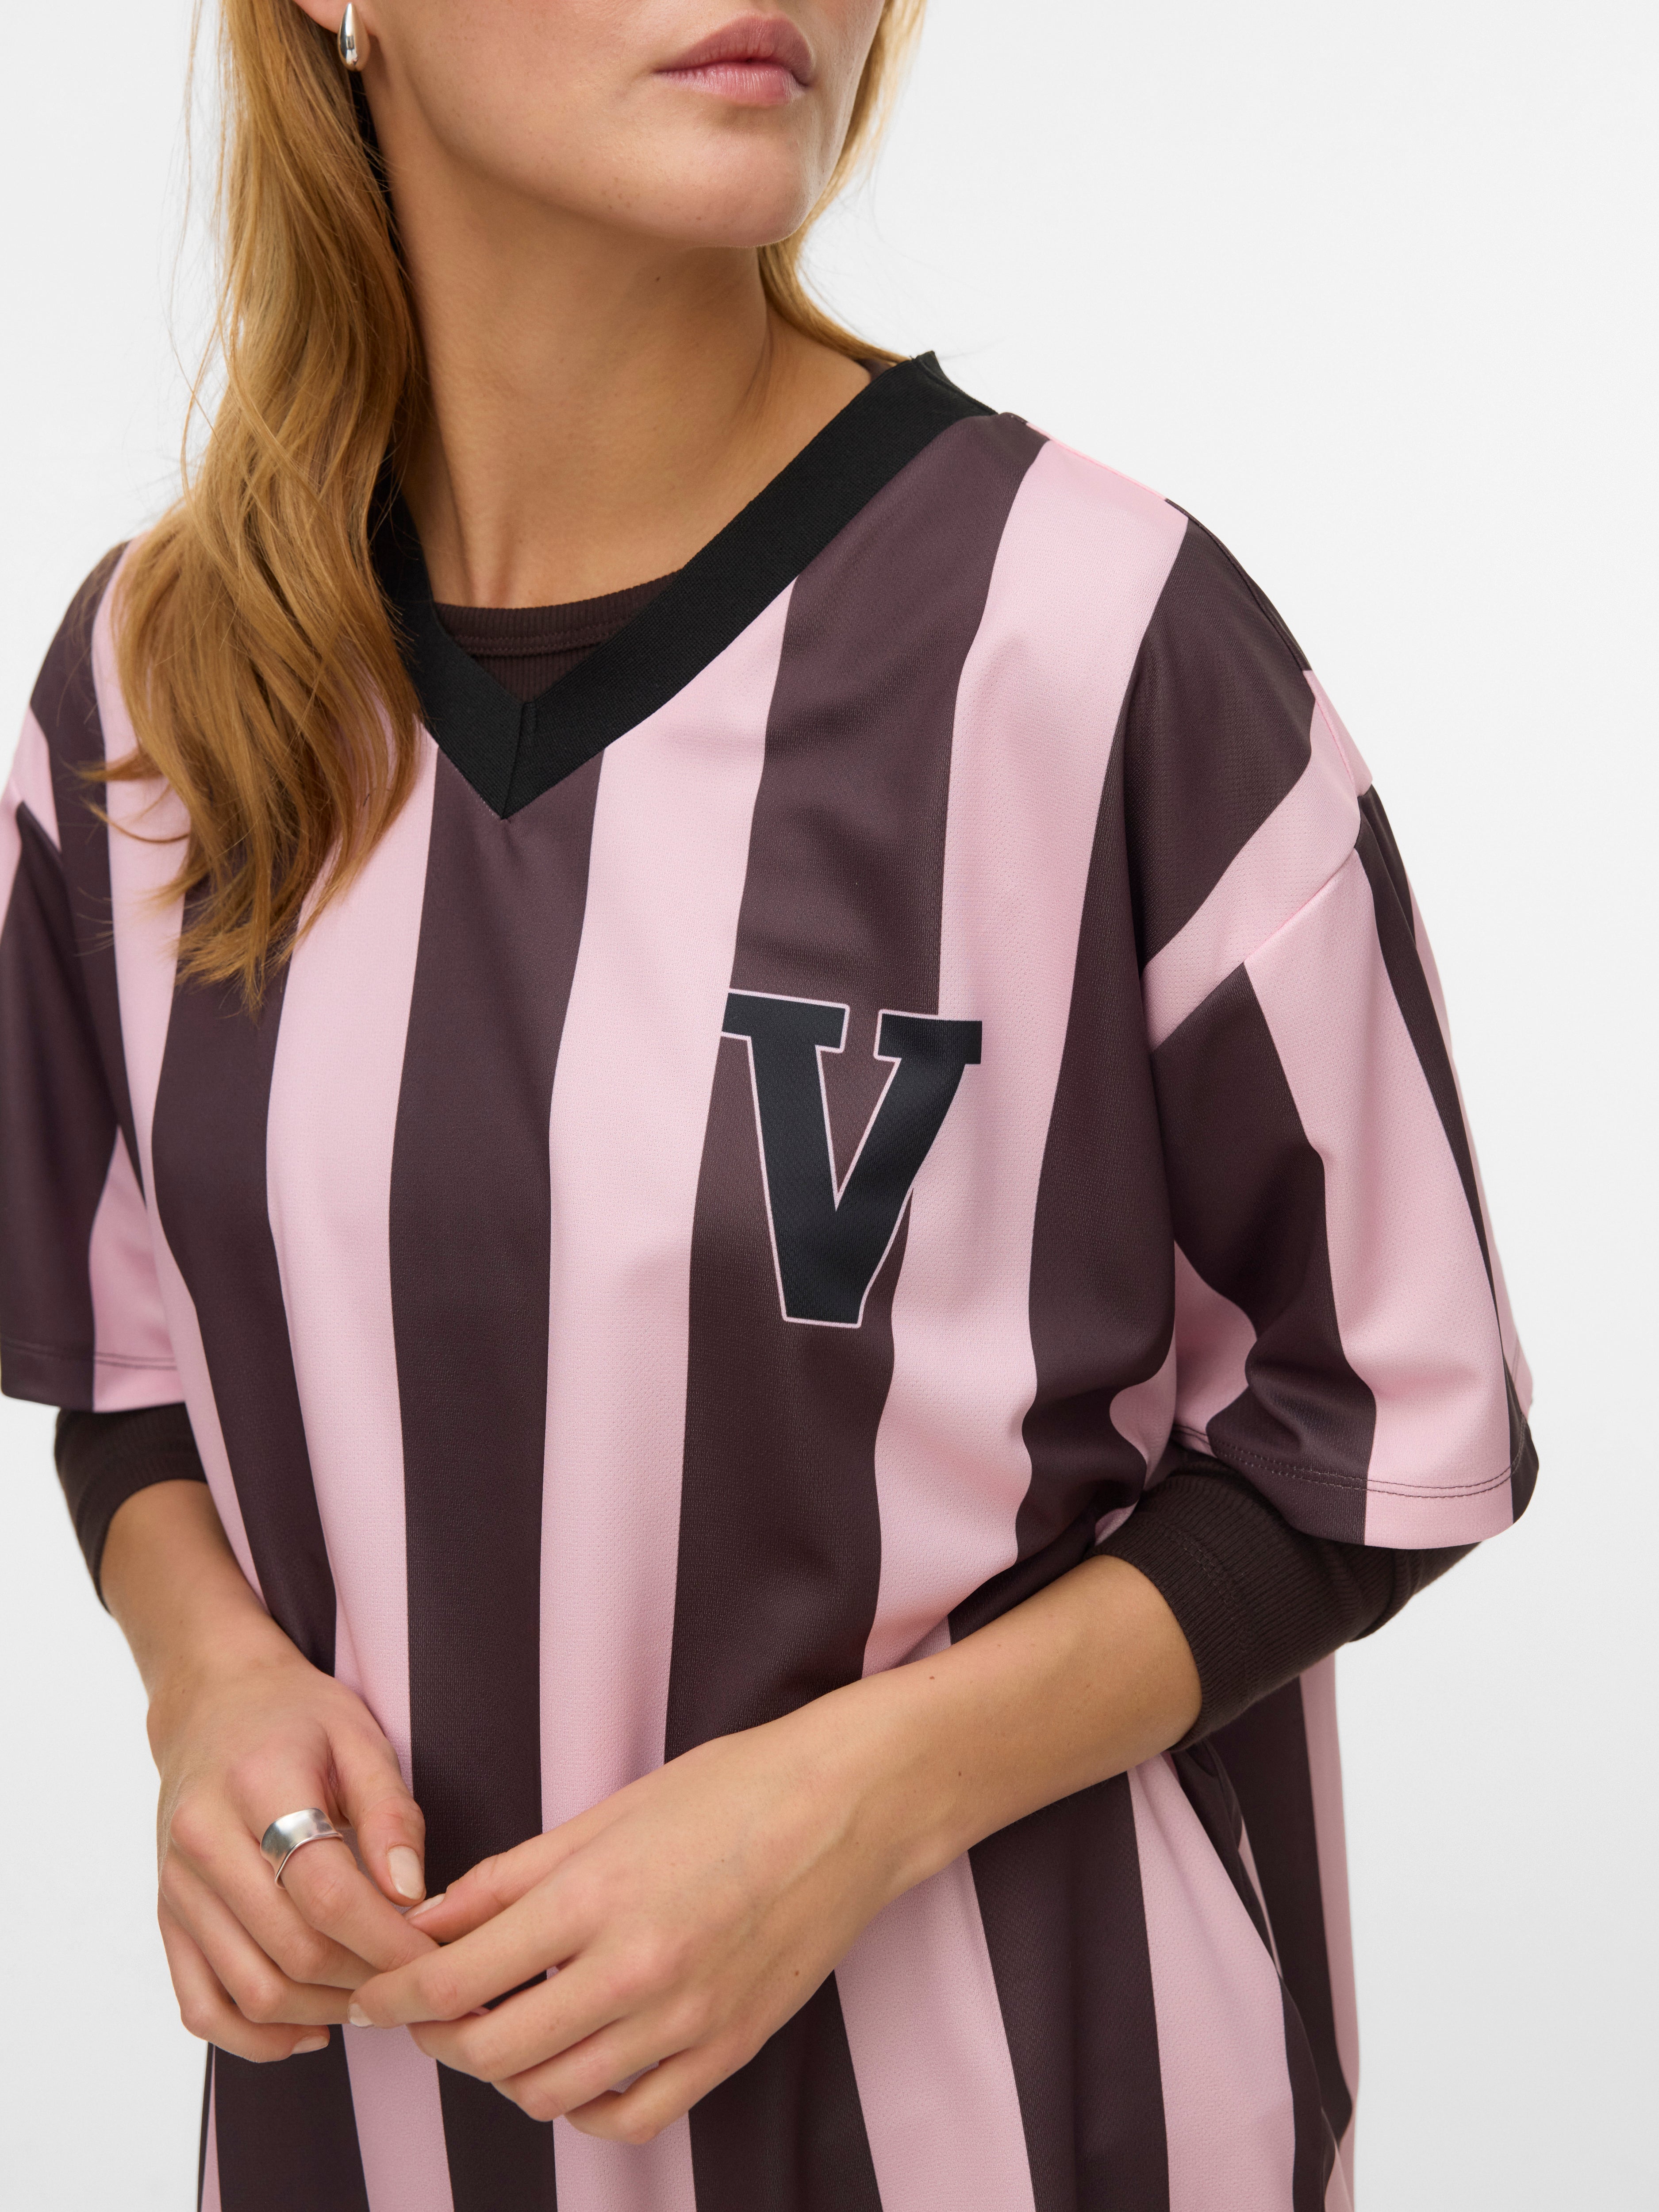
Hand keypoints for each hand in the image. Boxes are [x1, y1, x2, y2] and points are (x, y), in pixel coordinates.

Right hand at [150, 1618, 438, 2063]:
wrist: (211, 1704)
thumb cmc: (296, 1718)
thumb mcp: (360, 1738)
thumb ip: (391, 1813)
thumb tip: (410, 1894)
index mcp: (257, 1786)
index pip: (327, 1893)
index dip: (389, 1939)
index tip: (437, 1955)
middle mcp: (203, 1842)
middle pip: (293, 1949)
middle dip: (366, 1978)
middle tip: (416, 1978)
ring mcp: (178, 1887)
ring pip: (250, 1991)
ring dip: (323, 2011)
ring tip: (375, 1997)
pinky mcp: (168, 1918)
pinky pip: (201, 2007)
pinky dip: (256, 2037)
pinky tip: (310, 2027)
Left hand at [349, 1696, 908, 2141]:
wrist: (849, 1808)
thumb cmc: (732, 1789)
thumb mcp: (608, 1812)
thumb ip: (513, 1876)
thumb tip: (432, 1920)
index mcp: (597, 1898)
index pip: (458, 1978)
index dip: (397, 1995)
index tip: (373, 1994)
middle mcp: (635, 1970)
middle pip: (492, 2049)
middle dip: (439, 2039)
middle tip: (428, 2014)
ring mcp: (684, 2021)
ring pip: (552, 2094)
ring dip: (505, 2072)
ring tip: (498, 2031)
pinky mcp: (727, 2050)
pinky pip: (629, 2117)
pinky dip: (583, 2106)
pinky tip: (573, 2065)